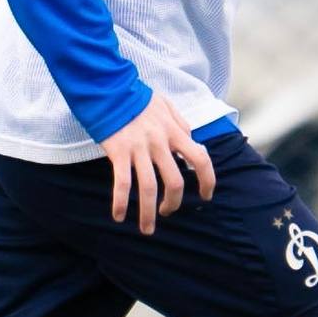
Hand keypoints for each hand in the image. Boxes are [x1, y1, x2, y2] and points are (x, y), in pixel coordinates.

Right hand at [101, 93, 216, 232]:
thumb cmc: (137, 98)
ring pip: (149, 188)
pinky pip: (122, 183)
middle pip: (175, 181)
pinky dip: (121, 202)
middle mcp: (160, 142)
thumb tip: (191, 139)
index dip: (207, 181)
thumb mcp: (166, 105)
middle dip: (174, 203)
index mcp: (175, 131)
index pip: (201, 159)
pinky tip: (118, 216)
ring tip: (147, 228)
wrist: (109, 88)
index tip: (206, 196)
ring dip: (148, 213)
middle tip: (168, 212)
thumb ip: (180, 123)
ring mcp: (139, 148)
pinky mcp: (118, 152)